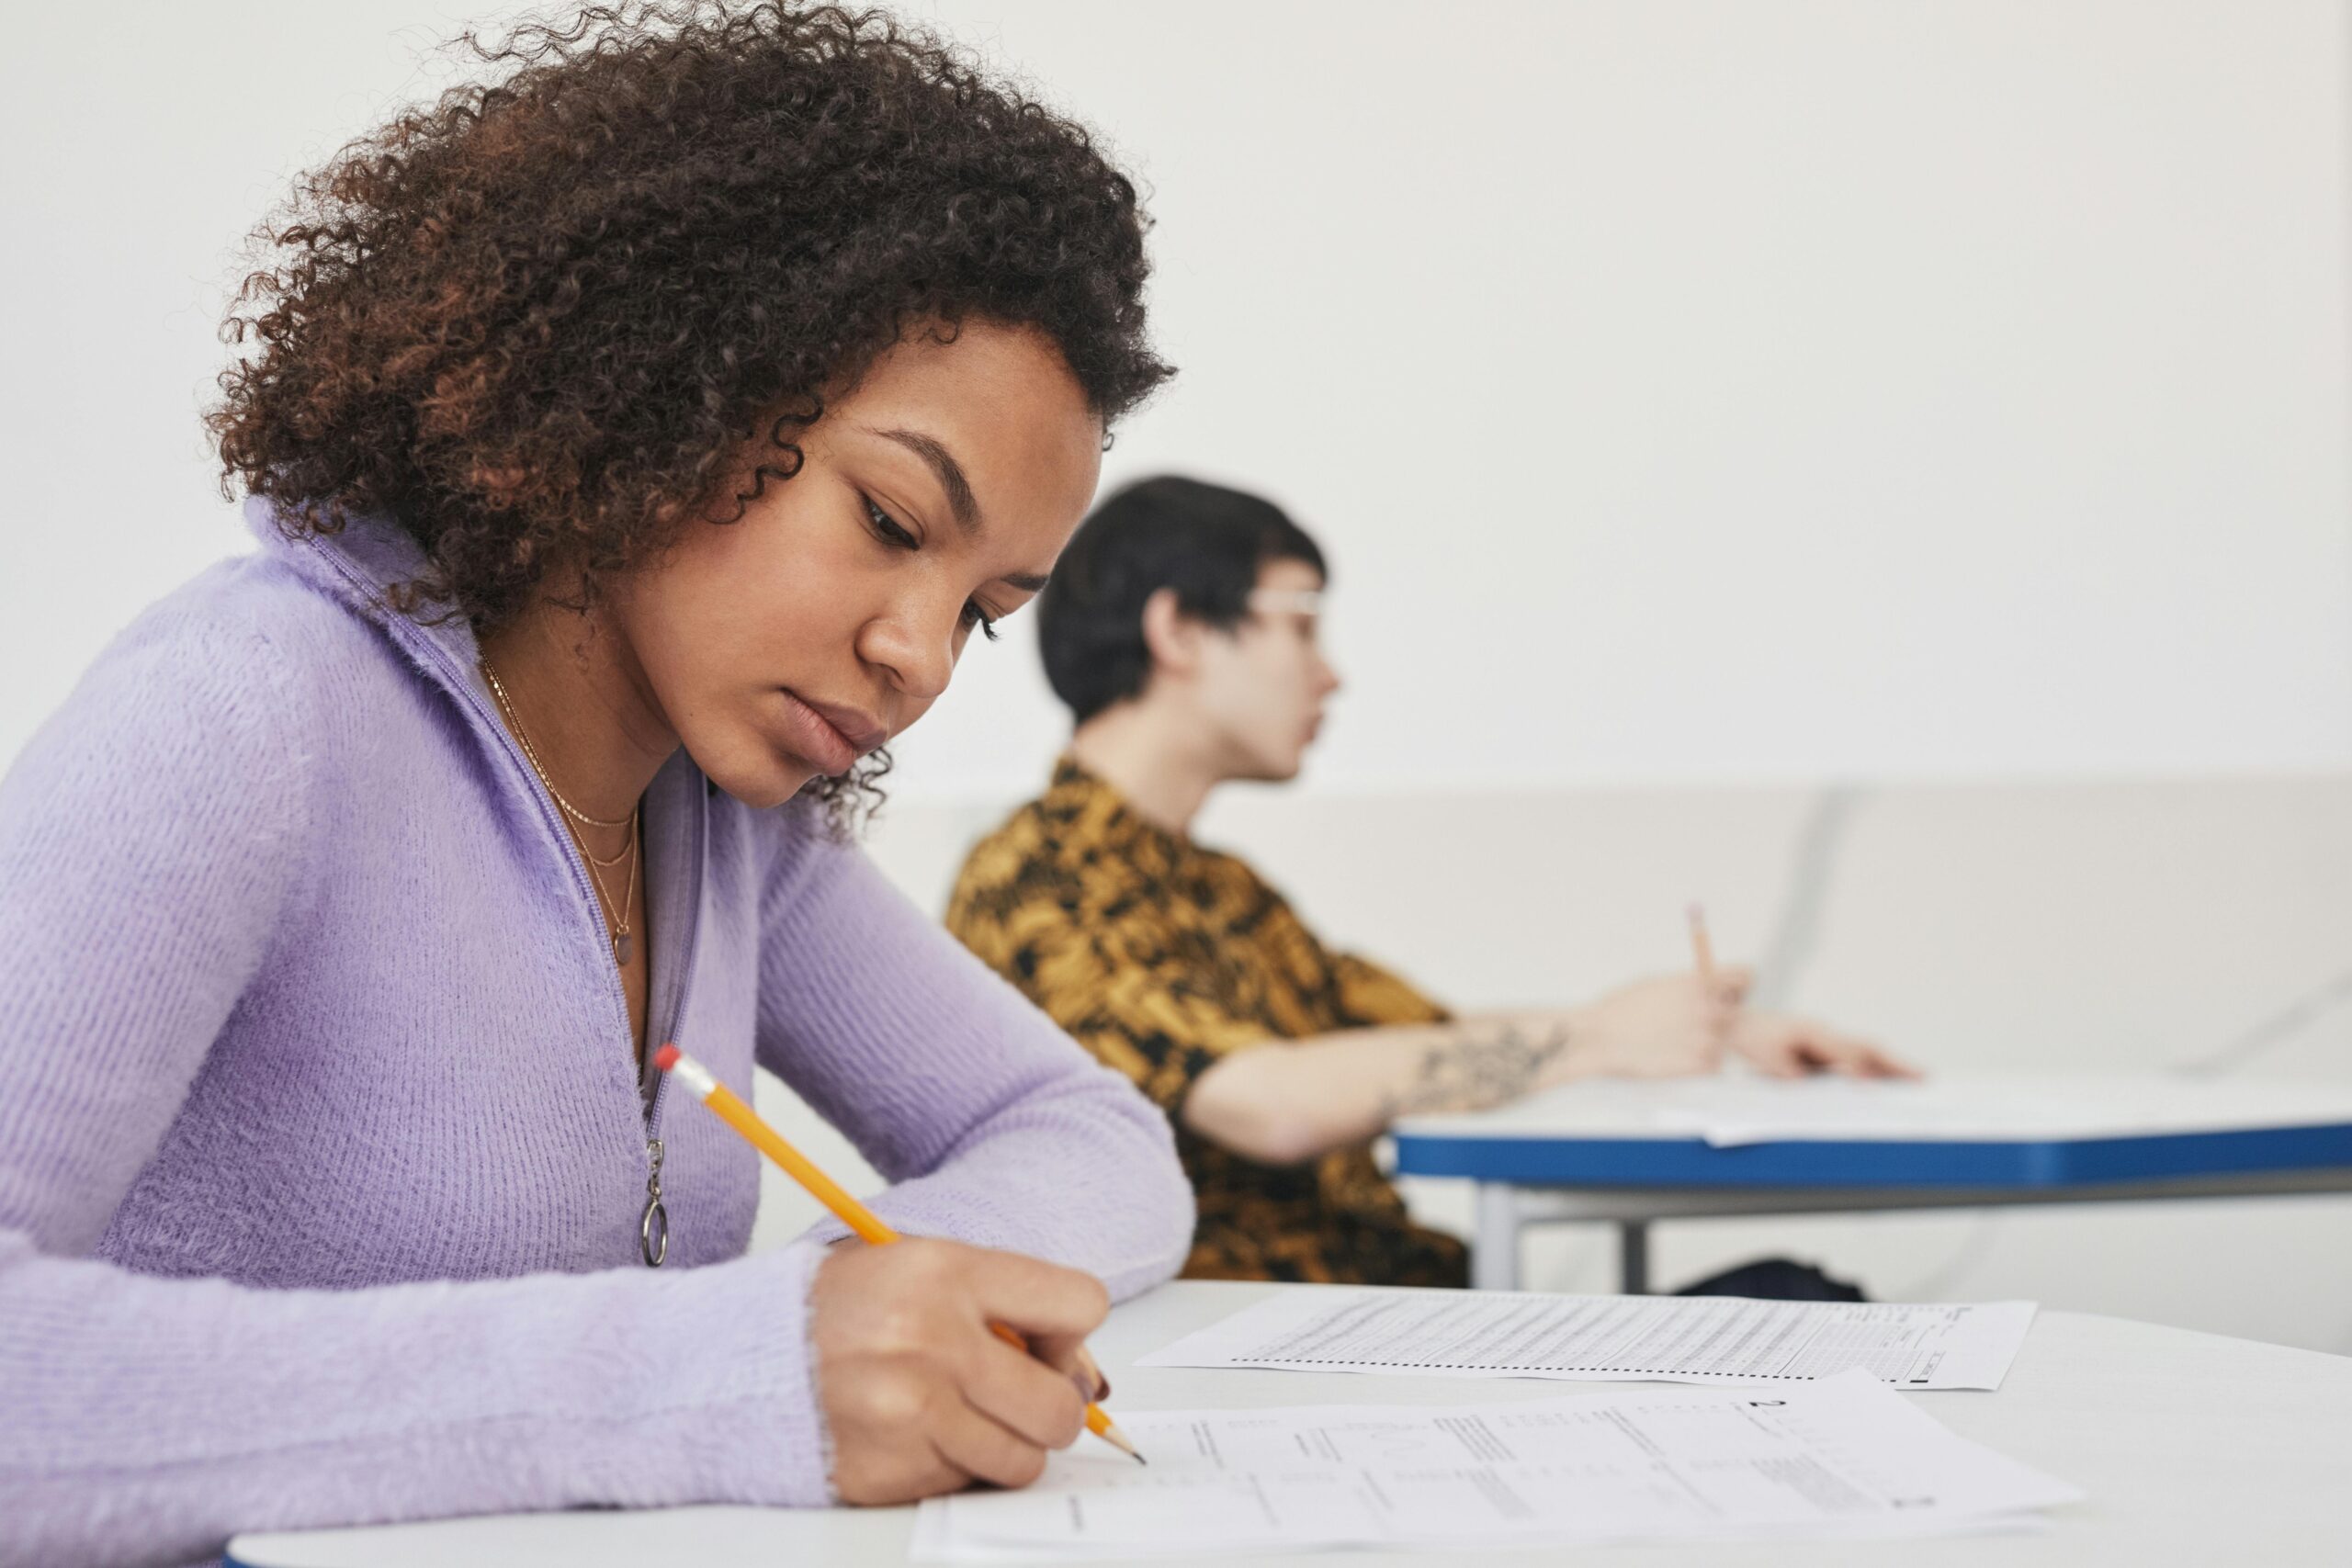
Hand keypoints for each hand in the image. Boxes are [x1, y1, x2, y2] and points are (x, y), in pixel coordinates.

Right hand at [810, 1237, 1110, 1503]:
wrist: (739, 1356)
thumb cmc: (839, 1310)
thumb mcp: (919, 1269)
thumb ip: (1001, 1304)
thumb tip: (1079, 1373)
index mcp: (947, 1273)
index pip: (1079, 1304)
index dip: (1070, 1332)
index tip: (1044, 1341)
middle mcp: (933, 1342)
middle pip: (1058, 1407)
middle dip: (1050, 1409)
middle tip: (1017, 1398)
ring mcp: (909, 1415)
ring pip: (1020, 1462)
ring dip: (1002, 1446)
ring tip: (959, 1416)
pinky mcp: (887, 1472)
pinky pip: (962, 1486)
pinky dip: (949, 1467)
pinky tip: (911, 1435)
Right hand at [1550, 967, 1753, 1083]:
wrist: (1600, 1038)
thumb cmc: (1624, 1007)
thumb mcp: (1659, 983)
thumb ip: (1692, 984)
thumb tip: (1716, 985)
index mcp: (1698, 982)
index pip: (1746, 977)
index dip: (1739, 986)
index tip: (1728, 994)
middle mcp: (1708, 1008)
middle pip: (1737, 1012)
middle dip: (1720, 1018)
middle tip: (1692, 1024)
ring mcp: (1706, 1038)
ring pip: (1724, 1041)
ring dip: (1707, 1043)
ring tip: (1675, 1042)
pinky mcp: (1699, 1065)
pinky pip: (1713, 1065)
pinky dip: (1698, 1063)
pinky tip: (1672, 1056)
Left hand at [1728, 1010, 1918, 1078]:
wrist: (1744, 1024)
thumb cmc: (1754, 1039)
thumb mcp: (1763, 1053)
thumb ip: (1785, 1066)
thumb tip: (1804, 1080)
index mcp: (1811, 1031)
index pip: (1842, 1050)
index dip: (1857, 1066)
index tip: (1869, 1083)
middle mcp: (1826, 1033)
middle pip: (1867, 1046)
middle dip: (1895, 1062)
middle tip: (1923, 1076)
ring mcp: (1831, 1041)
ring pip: (1869, 1052)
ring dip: (1894, 1066)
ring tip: (1922, 1080)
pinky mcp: (1831, 1051)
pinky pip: (1861, 1058)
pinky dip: (1880, 1068)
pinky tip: (1894, 1084)